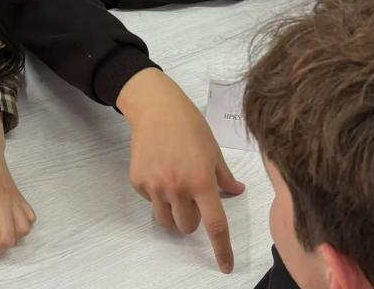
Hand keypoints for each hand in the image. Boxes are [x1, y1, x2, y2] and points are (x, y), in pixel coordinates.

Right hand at [117, 68, 244, 273]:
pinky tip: (158, 169)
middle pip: (187, 226)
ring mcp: (154, 184)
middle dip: (192, 216)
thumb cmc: (189, 124)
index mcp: (201, 180)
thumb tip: (236, 191)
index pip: (215, 225)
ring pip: (166, 219)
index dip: (222, 248)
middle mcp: (177, 186)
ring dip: (173, 210)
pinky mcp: (137, 180)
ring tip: (174, 184)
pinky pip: (148, 201)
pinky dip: (155, 193)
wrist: (155, 106)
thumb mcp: (213, 149)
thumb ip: (224, 175)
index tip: (225, 265)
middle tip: (192, 194)